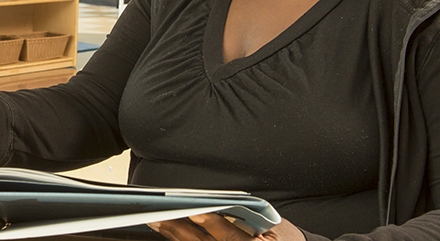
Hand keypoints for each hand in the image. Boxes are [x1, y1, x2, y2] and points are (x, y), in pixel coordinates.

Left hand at [149, 213, 303, 240]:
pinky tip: (169, 232)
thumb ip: (247, 215)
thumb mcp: (273, 224)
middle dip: (180, 231)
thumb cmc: (282, 238)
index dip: (211, 224)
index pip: (231, 236)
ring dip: (175, 236)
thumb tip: (218, 203)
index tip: (194, 213)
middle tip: (159, 216)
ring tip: (157, 222)